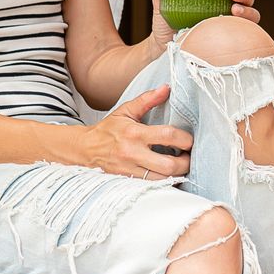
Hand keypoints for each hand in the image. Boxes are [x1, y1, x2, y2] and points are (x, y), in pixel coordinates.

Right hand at [74, 84, 191, 178]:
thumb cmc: (108, 130)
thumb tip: (166, 88)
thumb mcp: (126, 111)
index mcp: (134, 133)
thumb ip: (147, 100)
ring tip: (179, 165)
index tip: (189, 140)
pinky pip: (153, 186)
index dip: (185, 139)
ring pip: (163, 179)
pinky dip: (164, 181)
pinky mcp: (129, 182)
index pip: (168, 136)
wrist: (85, 149)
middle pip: (170, 165)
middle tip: (188, 155)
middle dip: (185, 162)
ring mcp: (130, 170)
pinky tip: (166, 173)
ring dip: (177, 173)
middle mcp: (133, 153)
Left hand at [146, 0, 259, 48]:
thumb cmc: (167, 18)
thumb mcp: (160, 0)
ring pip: (250, 13)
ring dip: (246, 9)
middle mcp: (224, 5)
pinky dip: (243, 27)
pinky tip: (232, 24)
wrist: (163, 45)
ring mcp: (227, 21)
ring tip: (234, 9)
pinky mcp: (227, 36)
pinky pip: (244, 32)